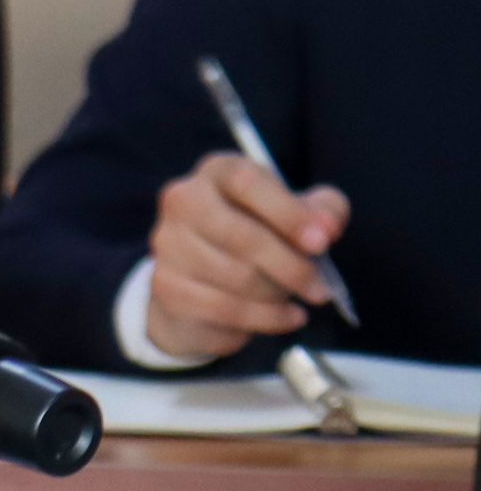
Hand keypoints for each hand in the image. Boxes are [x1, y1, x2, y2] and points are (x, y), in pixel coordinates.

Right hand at [145, 152, 349, 360]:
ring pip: (237, 277)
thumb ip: (322, 211)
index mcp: (218, 172)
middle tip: (319, 289)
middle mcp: (183, 199)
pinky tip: (286, 317)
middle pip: (243, 236)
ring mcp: (168, 242)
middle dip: (291, 268)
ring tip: (291, 297)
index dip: (288, 213)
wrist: (204, 276)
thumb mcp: (298, 213)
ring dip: (277, 294)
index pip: (248, 183)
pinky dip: (266, 319)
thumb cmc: (260, 234)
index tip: (322, 242)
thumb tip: (325, 228)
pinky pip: (225, 308)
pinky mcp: (165, 284)